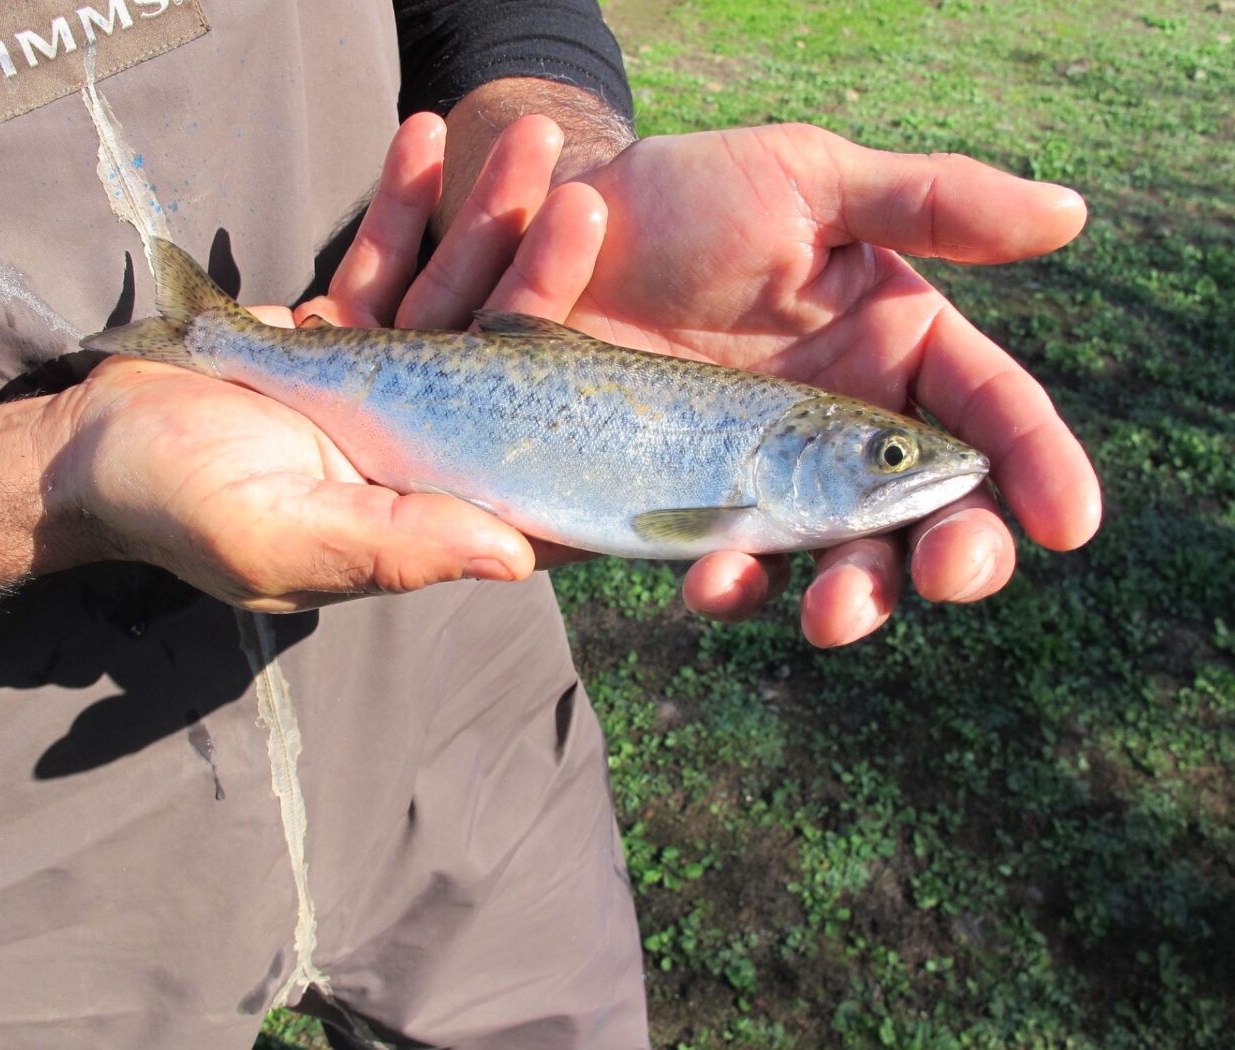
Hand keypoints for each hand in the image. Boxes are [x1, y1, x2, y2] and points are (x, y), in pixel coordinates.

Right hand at [45, 113, 608, 610]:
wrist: (84, 446)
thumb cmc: (172, 508)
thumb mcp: (279, 540)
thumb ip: (393, 547)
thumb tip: (514, 558)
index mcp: (422, 509)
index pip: (525, 469)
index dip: (583, 414)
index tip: (631, 344)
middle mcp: (419, 448)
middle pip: (500, 355)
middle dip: (540, 276)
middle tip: (581, 204)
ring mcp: (385, 389)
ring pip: (451, 297)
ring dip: (485, 219)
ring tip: (523, 140)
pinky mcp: (342, 338)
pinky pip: (383, 264)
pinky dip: (402, 205)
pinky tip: (424, 139)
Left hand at [558, 124, 1100, 644]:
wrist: (554, 241)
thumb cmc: (686, 198)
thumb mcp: (806, 180)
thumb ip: (926, 201)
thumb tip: (1071, 216)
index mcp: (895, 351)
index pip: (989, 415)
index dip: (1038, 468)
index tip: (1070, 523)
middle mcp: (845, 430)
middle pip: (928, 515)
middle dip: (953, 554)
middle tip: (950, 573)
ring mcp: (769, 480)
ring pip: (839, 563)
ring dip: (852, 597)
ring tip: (833, 611)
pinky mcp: (693, 511)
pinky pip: (729, 567)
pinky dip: (734, 585)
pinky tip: (716, 577)